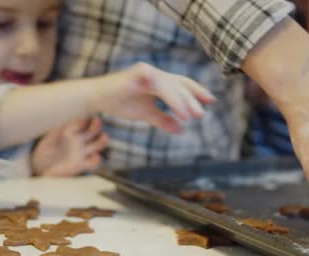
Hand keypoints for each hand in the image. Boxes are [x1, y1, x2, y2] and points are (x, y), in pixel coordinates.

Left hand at [31, 117, 108, 176]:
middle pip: (92, 131)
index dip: (82, 121)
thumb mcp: (46, 141)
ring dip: (102, 141)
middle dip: (96, 126)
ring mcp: (81, 153)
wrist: (40, 168)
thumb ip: (55, 134)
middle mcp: (78, 141)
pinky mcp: (81, 165)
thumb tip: (64, 127)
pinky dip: (96, 160)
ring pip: (96, 145)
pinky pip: (93, 162)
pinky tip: (96, 157)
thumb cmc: (43, 152)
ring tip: (104, 136)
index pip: (79, 124)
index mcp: (70, 132)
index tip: (83, 119)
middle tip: (97, 120)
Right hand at [95, 62, 216, 133]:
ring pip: (173, 85)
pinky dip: (172, 99)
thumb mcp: (146, 114)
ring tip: (194, 116)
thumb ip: (163, 120)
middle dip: (194, 98)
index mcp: (159, 81)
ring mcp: (148, 71)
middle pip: (181, 84)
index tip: (211, 102)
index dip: (197, 92)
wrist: (96, 99)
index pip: (182, 85)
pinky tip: (180, 112)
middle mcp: (155, 73)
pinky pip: (162, 87)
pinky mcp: (140, 73)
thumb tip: (181, 130)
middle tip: (203, 113)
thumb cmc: (120, 103)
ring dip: (185, 102)